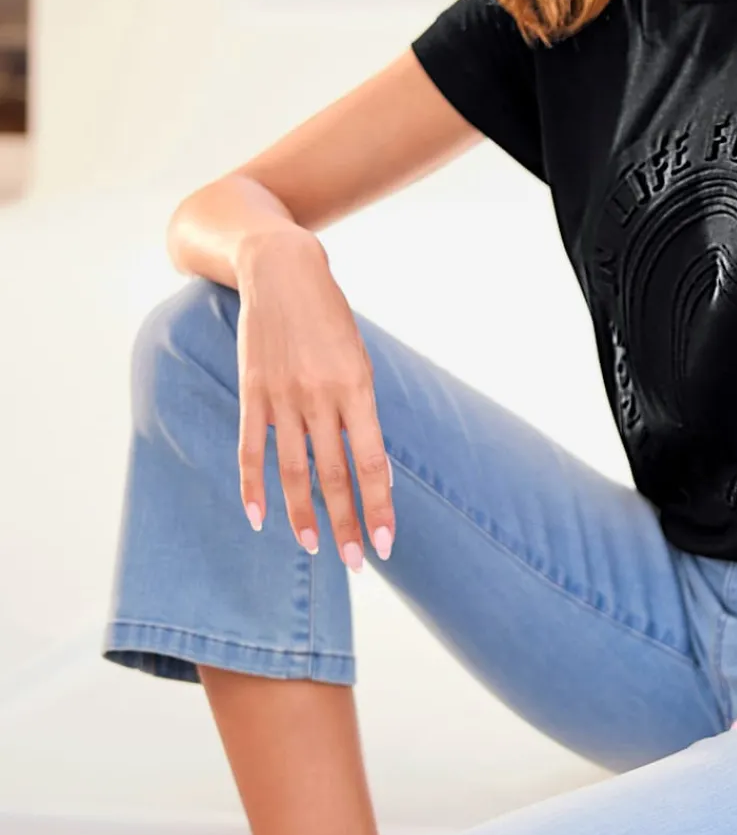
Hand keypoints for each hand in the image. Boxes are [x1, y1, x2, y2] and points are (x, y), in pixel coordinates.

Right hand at [234, 230, 395, 572]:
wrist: (282, 271)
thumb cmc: (329, 319)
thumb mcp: (358, 359)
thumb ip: (360, 411)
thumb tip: (371, 469)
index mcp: (357, 387)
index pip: (371, 462)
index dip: (379, 506)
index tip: (388, 543)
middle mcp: (321, 396)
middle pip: (334, 475)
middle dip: (347, 524)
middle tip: (358, 563)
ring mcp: (282, 396)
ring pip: (292, 471)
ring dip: (303, 516)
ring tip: (314, 549)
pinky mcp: (252, 392)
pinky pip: (250, 448)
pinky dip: (252, 487)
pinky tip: (258, 520)